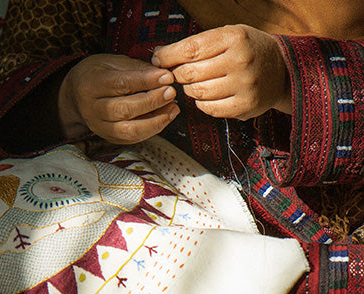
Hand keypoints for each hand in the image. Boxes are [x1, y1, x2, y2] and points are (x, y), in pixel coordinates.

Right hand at [58, 54, 179, 143]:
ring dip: (156, 120)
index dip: (146, 81)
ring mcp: (100, 127)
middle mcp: (92, 109)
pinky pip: (134, 138)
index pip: (121, 84)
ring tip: (173, 108)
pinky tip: (165, 117)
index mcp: (91, 84)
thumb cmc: (98, 74)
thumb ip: (137, 68)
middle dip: (152, 102)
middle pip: (125, 109)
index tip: (167, 77)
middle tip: (171, 92)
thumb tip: (164, 76)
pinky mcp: (110, 138)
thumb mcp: (112, 63)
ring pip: (130, 130)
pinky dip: (152, 129)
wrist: (76, 96)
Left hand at [151, 25, 290, 119]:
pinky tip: (205, 96)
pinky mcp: (245, 106)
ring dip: (189, 90)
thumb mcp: (230, 36)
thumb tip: (162, 57)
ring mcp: (244, 86)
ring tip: (193, 84)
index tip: (158, 59)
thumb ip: (200, 45)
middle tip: (176, 74)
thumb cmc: (249, 51)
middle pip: (190, 73)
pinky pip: (210, 109)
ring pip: (198, 92)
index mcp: (234, 38)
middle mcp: (240, 61)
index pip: (190, 49)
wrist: (283, 71)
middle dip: (177, 74)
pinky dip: (201, 104)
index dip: (168, 56)